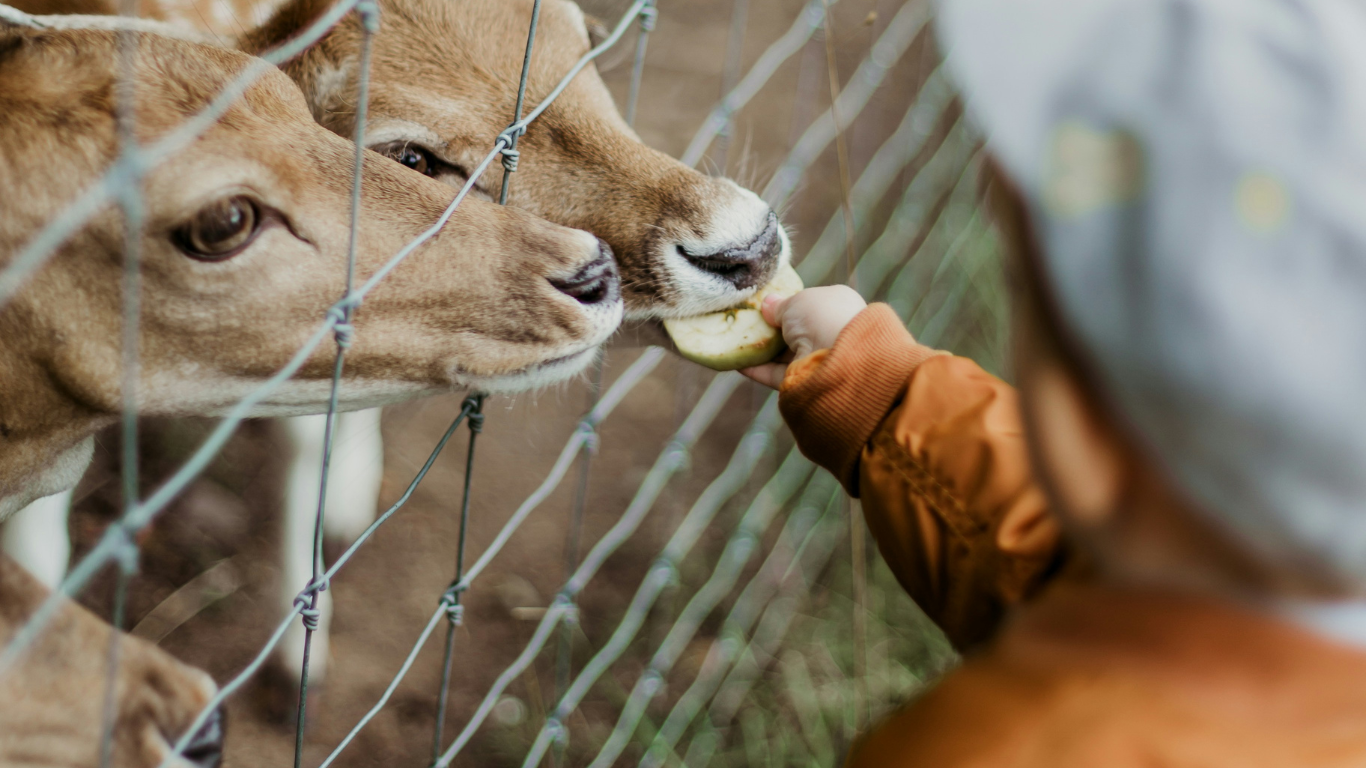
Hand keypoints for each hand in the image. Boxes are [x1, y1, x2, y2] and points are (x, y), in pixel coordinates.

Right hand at [741, 285, 865, 388]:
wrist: (839, 358)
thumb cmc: (821, 317)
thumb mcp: (796, 301)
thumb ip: (780, 305)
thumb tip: (768, 304)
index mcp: (837, 307)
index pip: (810, 306)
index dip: (788, 305)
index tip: (764, 306)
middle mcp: (830, 333)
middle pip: (794, 332)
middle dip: (770, 329)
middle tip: (743, 322)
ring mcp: (817, 360)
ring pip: (783, 354)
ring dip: (760, 349)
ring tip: (733, 341)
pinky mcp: (804, 382)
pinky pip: (776, 374)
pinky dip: (756, 368)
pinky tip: (735, 361)